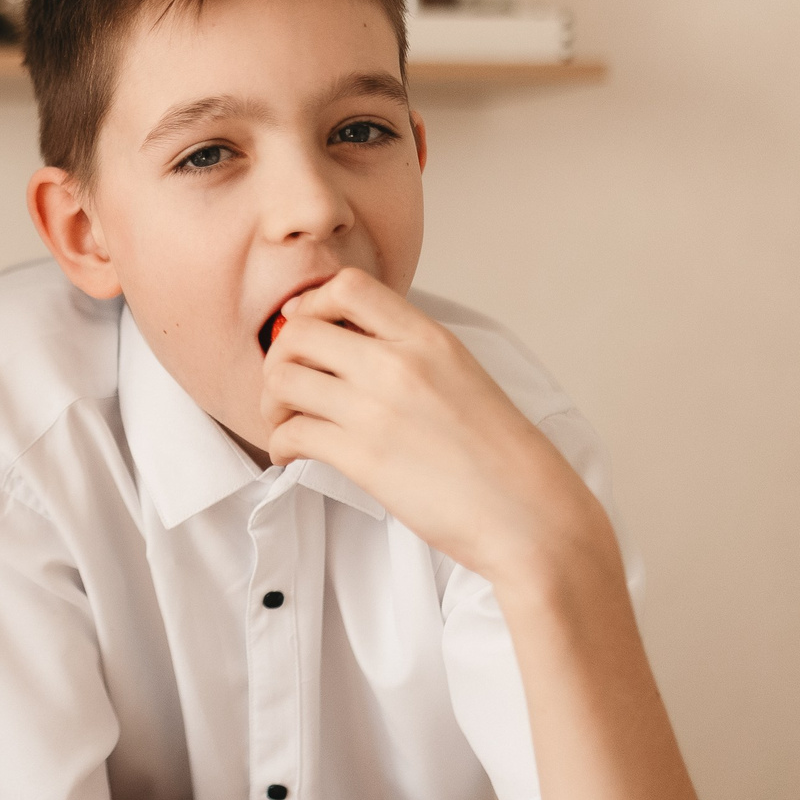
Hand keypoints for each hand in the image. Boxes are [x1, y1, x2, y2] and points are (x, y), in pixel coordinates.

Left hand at [259, 268, 612, 589]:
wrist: (528, 514)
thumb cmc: (500, 454)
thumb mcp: (462, 375)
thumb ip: (410, 352)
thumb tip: (350, 340)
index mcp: (428, 339)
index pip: (348, 285)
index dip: (312, 303)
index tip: (308, 329)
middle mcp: (399, 365)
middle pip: (298, 330)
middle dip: (279, 355)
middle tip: (288, 384)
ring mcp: (377, 410)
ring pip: (282, 379)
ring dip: (271, 401)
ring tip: (287, 420)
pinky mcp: (362, 458)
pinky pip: (289, 434)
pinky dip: (278, 444)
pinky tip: (293, 454)